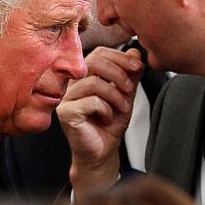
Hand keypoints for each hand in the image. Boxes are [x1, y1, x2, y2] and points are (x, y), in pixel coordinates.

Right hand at [57, 46, 142, 197]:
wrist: (103, 152)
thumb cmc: (110, 125)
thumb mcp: (126, 95)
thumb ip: (130, 74)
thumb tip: (135, 52)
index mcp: (85, 76)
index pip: (99, 53)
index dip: (120, 57)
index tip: (138, 67)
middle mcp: (73, 84)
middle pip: (94, 61)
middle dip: (119, 73)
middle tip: (130, 90)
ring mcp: (66, 98)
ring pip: (94, 83)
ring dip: (116, 96)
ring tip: (123, 109)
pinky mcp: (66, 113)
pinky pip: (91, 102)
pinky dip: (106, 109)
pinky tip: (107, 118)